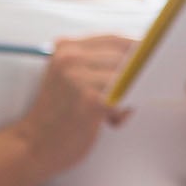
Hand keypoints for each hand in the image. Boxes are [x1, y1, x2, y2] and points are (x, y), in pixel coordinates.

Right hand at [15, 34, 136, 174]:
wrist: (32, 147)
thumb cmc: (57, 116)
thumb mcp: (68, 79)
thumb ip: (94, 64)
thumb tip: (142, 56)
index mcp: (64, 48)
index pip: (114, 38)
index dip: (138, 48)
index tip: (154, 58)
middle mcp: (70, 58)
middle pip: (126, 55)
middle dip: (140, 73)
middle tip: (144, 89)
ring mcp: (79, 77)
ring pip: (129, 77)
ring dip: (130, 96)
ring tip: (114, 114)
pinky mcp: (89, 100)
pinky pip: (124, 98)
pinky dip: (123, 112)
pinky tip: (112, 123)